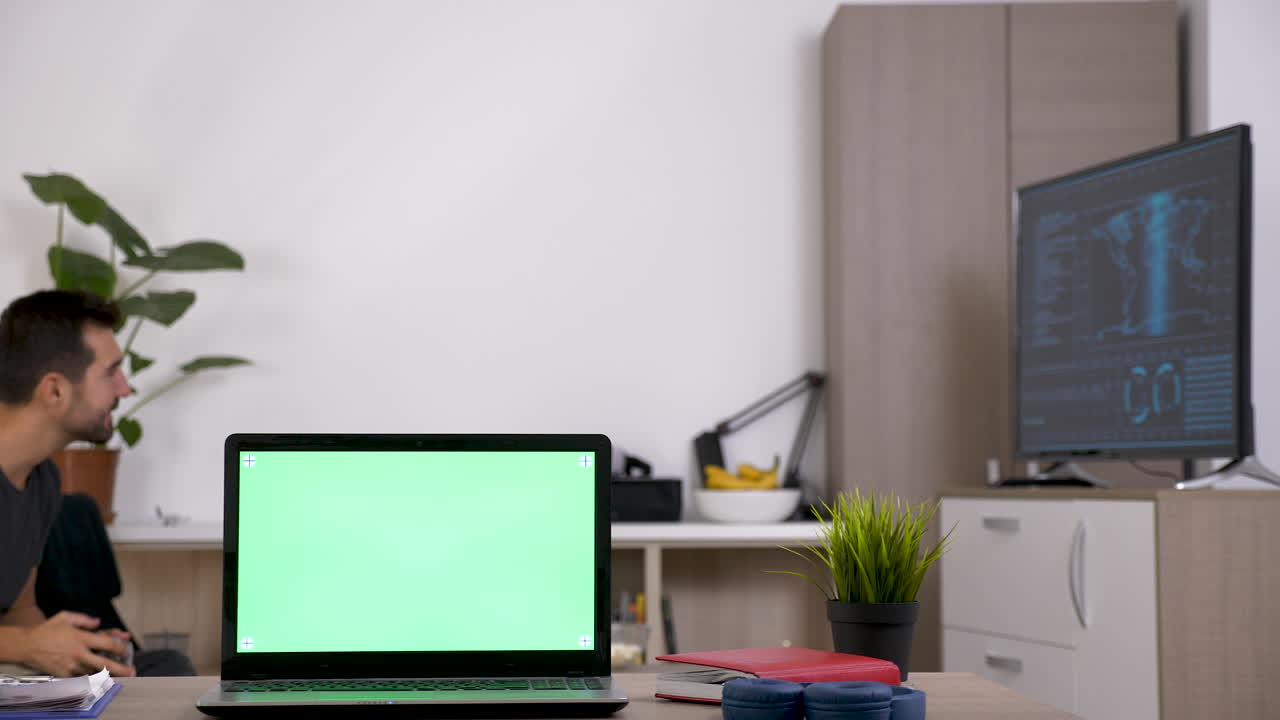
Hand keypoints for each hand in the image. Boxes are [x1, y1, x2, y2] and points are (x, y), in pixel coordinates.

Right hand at [20, 611, 135, 677]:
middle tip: (131, 671)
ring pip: (93, 673)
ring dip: (106, 675)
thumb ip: (85, 619)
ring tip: (118, 676)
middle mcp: (78, 653)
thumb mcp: (66, 617)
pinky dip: (89, 678)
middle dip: (120, 668)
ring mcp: (71, 665)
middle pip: (104, 664)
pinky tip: (97, 679)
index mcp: (81, 638)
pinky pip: (80, 678)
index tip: (126, 649)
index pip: (107, 644)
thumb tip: (98, 622)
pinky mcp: (63, 674)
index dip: (120, 647)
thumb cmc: (46, 630)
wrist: (26, 645)